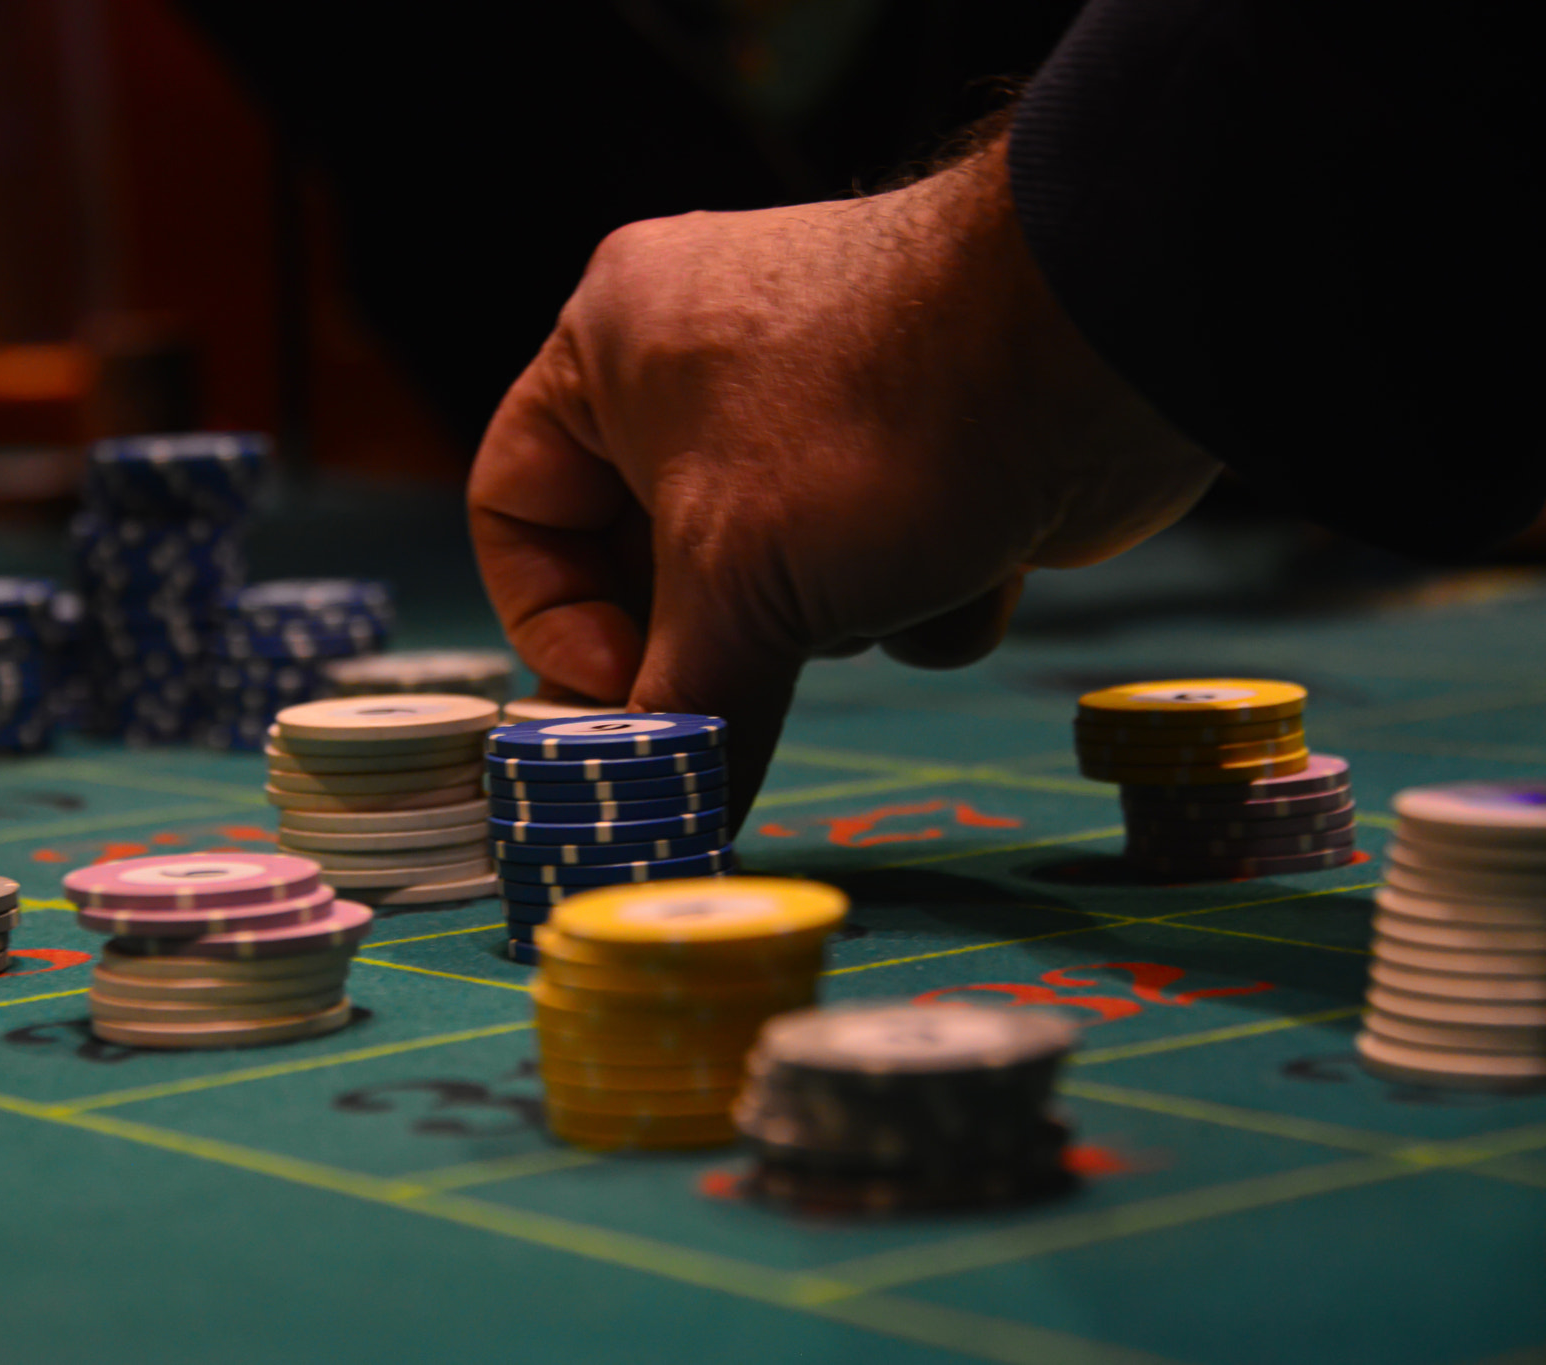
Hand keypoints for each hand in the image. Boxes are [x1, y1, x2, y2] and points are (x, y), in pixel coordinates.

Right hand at [469, 134, 1219, 822]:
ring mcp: (816, 401)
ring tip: (881, 587)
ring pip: (767, 576)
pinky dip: (919, 592)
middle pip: (647, 558)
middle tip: (736, 716)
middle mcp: (702, 361)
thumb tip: (656, 827)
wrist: (1107, 348)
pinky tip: (976, 565)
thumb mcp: (740, 589)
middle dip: (719, 635)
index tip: (624, 696)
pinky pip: (868, 560)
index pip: (516, 506)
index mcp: (611, 347)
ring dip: (833, 617)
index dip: (551, 622)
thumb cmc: (870, 436)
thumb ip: (683, 715)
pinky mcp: (915, 447)